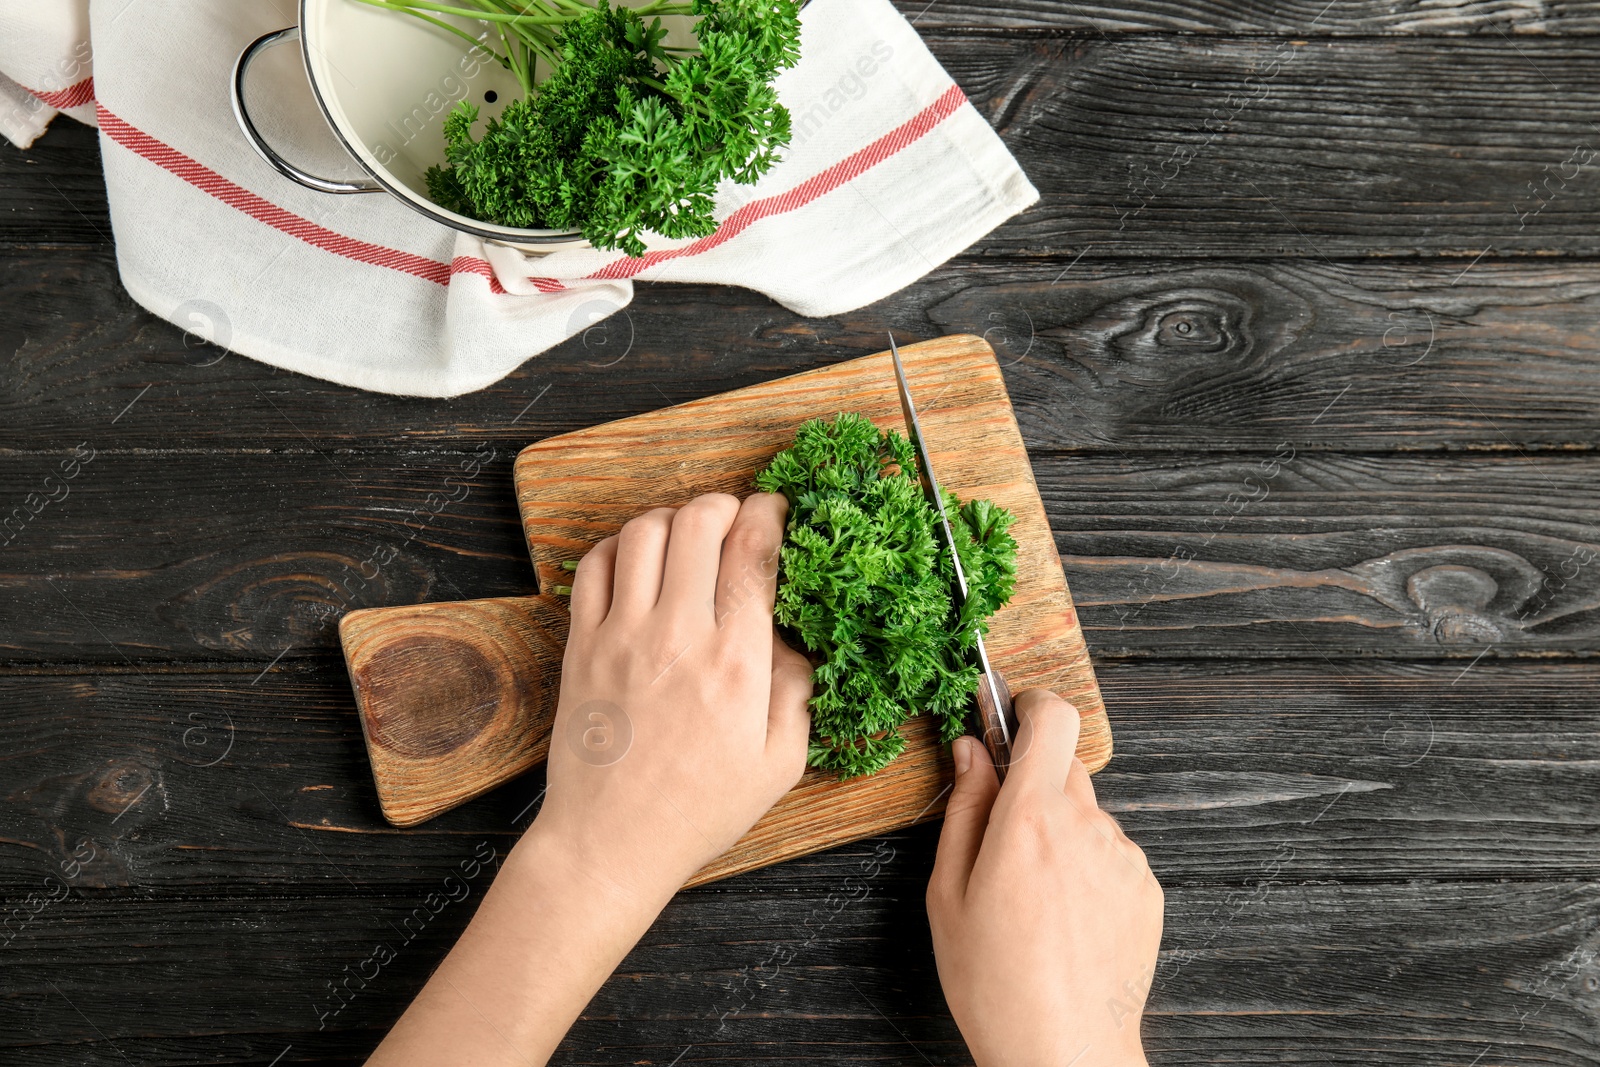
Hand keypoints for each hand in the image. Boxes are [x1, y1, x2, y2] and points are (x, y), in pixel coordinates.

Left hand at [368, 492, 811, 1066]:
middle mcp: (677, 637)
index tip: (775, 511)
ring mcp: (622, 636)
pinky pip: (596, 565)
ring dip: (672, 518)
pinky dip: (621, 545)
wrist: (610, 842)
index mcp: (735, 663)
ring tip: (688, 537)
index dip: (768, 516)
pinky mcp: (581, 645)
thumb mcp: (779, 763)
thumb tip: (795, 639)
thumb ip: (797, 692)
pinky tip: (640, 562)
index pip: (752, 554)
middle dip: (723, 505)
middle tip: (733, 519)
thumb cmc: (699, 809)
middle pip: (697, 523)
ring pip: (644, 531)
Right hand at [927, 690, 1163, 1066]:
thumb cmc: (995, 982)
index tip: (1011, 713)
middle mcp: (1086, 827)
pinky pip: (1111, 854)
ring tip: (1033, 899)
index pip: (1051, 718)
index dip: (1030, 705)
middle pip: (1064, 767)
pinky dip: (1087, 869)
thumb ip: (964, 808)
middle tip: (1003, 838)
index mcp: (1030, 818)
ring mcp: (1124, 858)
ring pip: (1087, 815)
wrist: (1064, 1052)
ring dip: (1060, 833)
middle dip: (1032, 785)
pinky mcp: (1147, 889)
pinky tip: (1064, 919)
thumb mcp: (949, 891)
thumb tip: (971, 750)